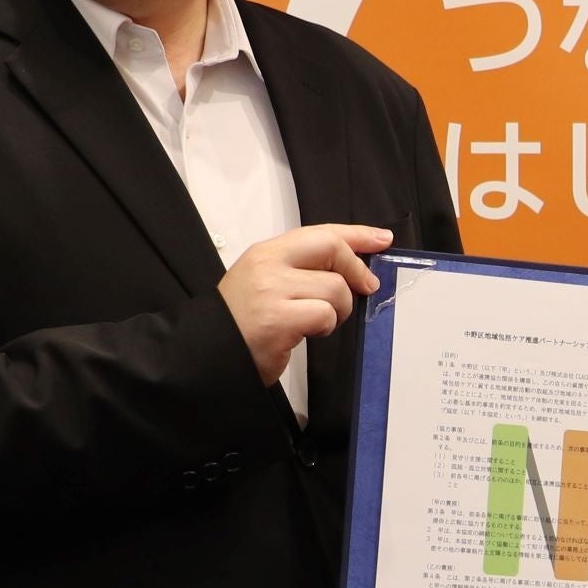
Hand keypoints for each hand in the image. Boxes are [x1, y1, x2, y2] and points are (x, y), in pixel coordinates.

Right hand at [218, 223, 391, 383]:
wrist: (207, 354)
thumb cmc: (241, 324)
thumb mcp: (265, 282)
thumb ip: (301, 269)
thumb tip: (351, 268)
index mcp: (266, 252)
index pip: (320, 232)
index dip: (356, 234)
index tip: (381, 239)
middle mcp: (268, 264)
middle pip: (332, 248)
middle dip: (357, 269)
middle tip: (366, 287)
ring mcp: (272, 290)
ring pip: (336, 288)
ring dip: (338, 310)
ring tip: (317, 322)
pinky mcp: (279, 319)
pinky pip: (325, 315)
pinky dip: (326, 327)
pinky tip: (307, 333)